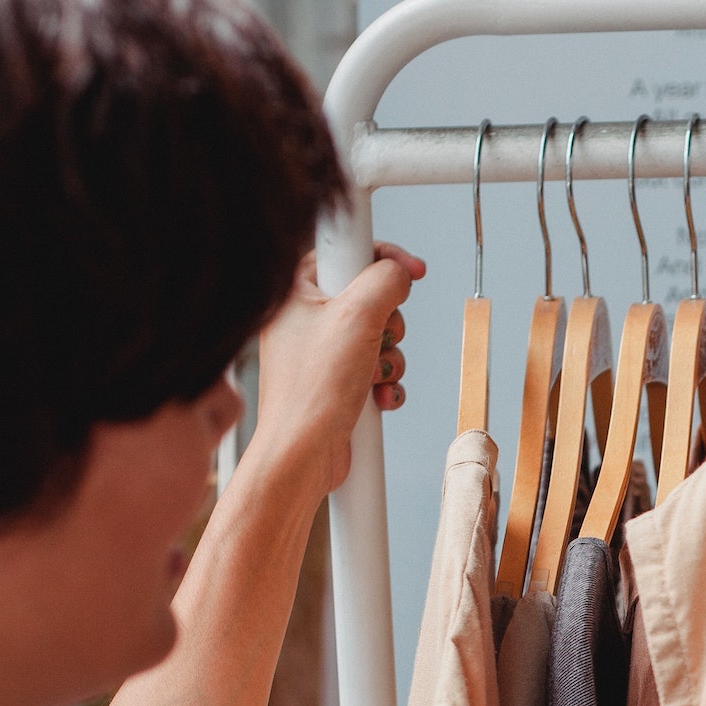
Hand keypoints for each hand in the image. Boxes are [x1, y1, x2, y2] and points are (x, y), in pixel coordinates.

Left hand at [250, 242, 425, 498]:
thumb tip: (400, 272)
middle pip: (370, 297)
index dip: (382, 256)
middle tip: (378, 337)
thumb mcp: (357, 317)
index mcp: (295, 291)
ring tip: (372, 375)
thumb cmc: (312, 392)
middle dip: (389, 323)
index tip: (411, 268)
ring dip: (389, 358)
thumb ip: (385, 280)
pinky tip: (377, 397)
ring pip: (378, 336)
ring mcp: (321, 351)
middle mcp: (305, 318)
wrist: (304, 453)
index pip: (345, 251)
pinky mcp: (336, 381)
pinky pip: (376, 369)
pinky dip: (385, 383)